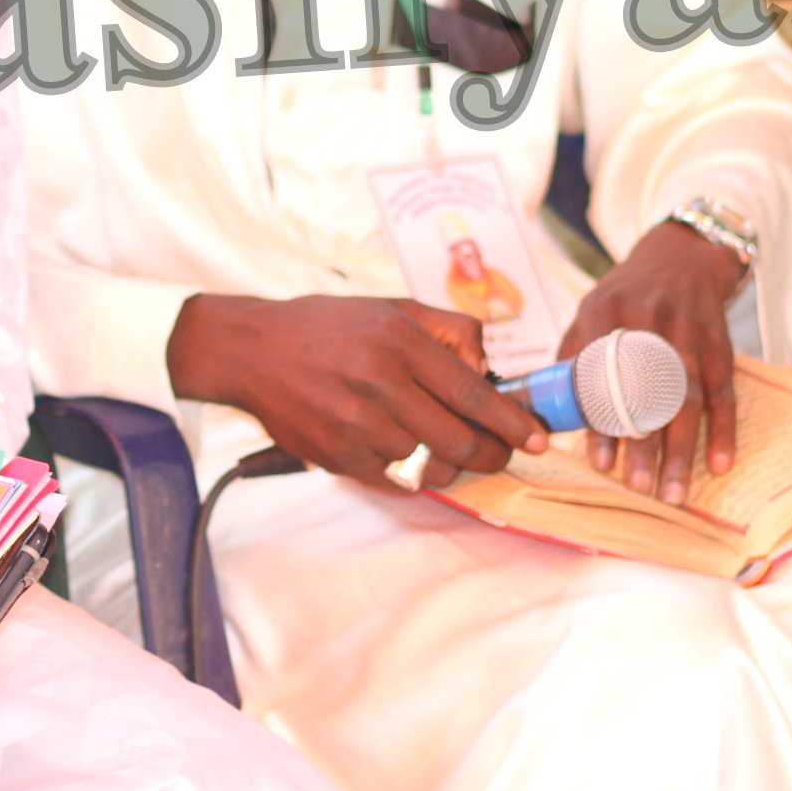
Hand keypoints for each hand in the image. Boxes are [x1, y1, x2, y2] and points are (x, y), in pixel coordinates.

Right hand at [167, 294, 547, 489]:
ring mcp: (355, 426)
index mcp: (398, 343)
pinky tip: (408, 454)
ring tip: (445, 448)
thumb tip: (489, 372)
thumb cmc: (331, 327)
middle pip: (458, 441)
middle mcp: (379, 385)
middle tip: (502, 453)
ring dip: (449, 464)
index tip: (538, 439)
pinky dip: (412, 474)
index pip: (472, 393)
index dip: (511, 422)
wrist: (254, 351)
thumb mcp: (393, 309)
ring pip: (429, 466)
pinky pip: (395, 481)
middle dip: (492, 455)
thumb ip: (449, 334)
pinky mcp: (337, 457)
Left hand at [557, 218, 747, 504]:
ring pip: (688, 397)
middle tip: (638, 488)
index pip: (602, 375)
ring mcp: (689, 333)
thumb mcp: (590, 310)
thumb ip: (571, 356)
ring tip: (674, 492)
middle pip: (648, 391)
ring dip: (682, 449)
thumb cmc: (626, 296)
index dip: (601, 420)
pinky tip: (719, 465)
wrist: (681, 257)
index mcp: (606, 311)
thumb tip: (544, 414)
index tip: (600, 463)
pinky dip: (724, 431)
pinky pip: (724, 392)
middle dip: (645, 444)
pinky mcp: (720, 344)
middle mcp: (649, 320)